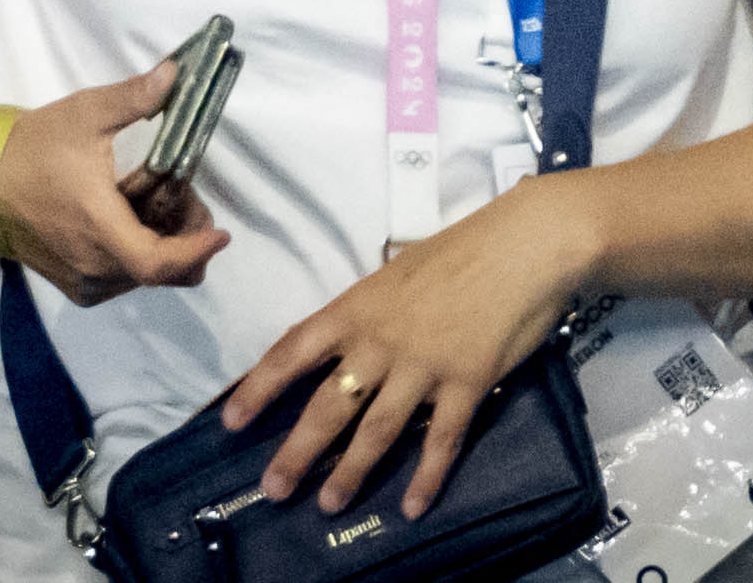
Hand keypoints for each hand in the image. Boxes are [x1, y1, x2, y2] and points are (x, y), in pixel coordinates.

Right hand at [0, 58, 228, 306]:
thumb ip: (134, 97)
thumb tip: (176, 74)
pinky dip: (139, 254)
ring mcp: (82, 282)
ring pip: (142, 276)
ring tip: (159, 199)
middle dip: (186, 238)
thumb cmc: (34, 146)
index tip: (223, 232)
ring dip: (163, 245)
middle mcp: (93, 268)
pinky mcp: (73, 285)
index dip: (195, 252)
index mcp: (98, 230)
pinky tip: (133, 216)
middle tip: (189, 196)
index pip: (158, 263)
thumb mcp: (86, 114)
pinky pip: (121, 279)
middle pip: (160, 271)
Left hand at [222, 176, 591, 520]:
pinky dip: (425, 478)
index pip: (295, 349)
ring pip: (376, 430)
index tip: (231, 420)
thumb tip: (346, 345)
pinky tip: (413, 507)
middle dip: (297, 451)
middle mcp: (382, 340)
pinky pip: (439, 440)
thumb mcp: (399, 272)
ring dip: (351, 472)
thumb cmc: (460, 251)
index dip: (259, 386)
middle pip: (328, 404)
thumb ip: (370, 312)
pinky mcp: (466, 384)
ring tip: (328, 504)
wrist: (522, 245)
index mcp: (359, 306)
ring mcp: (423, 365)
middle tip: (273, 488)